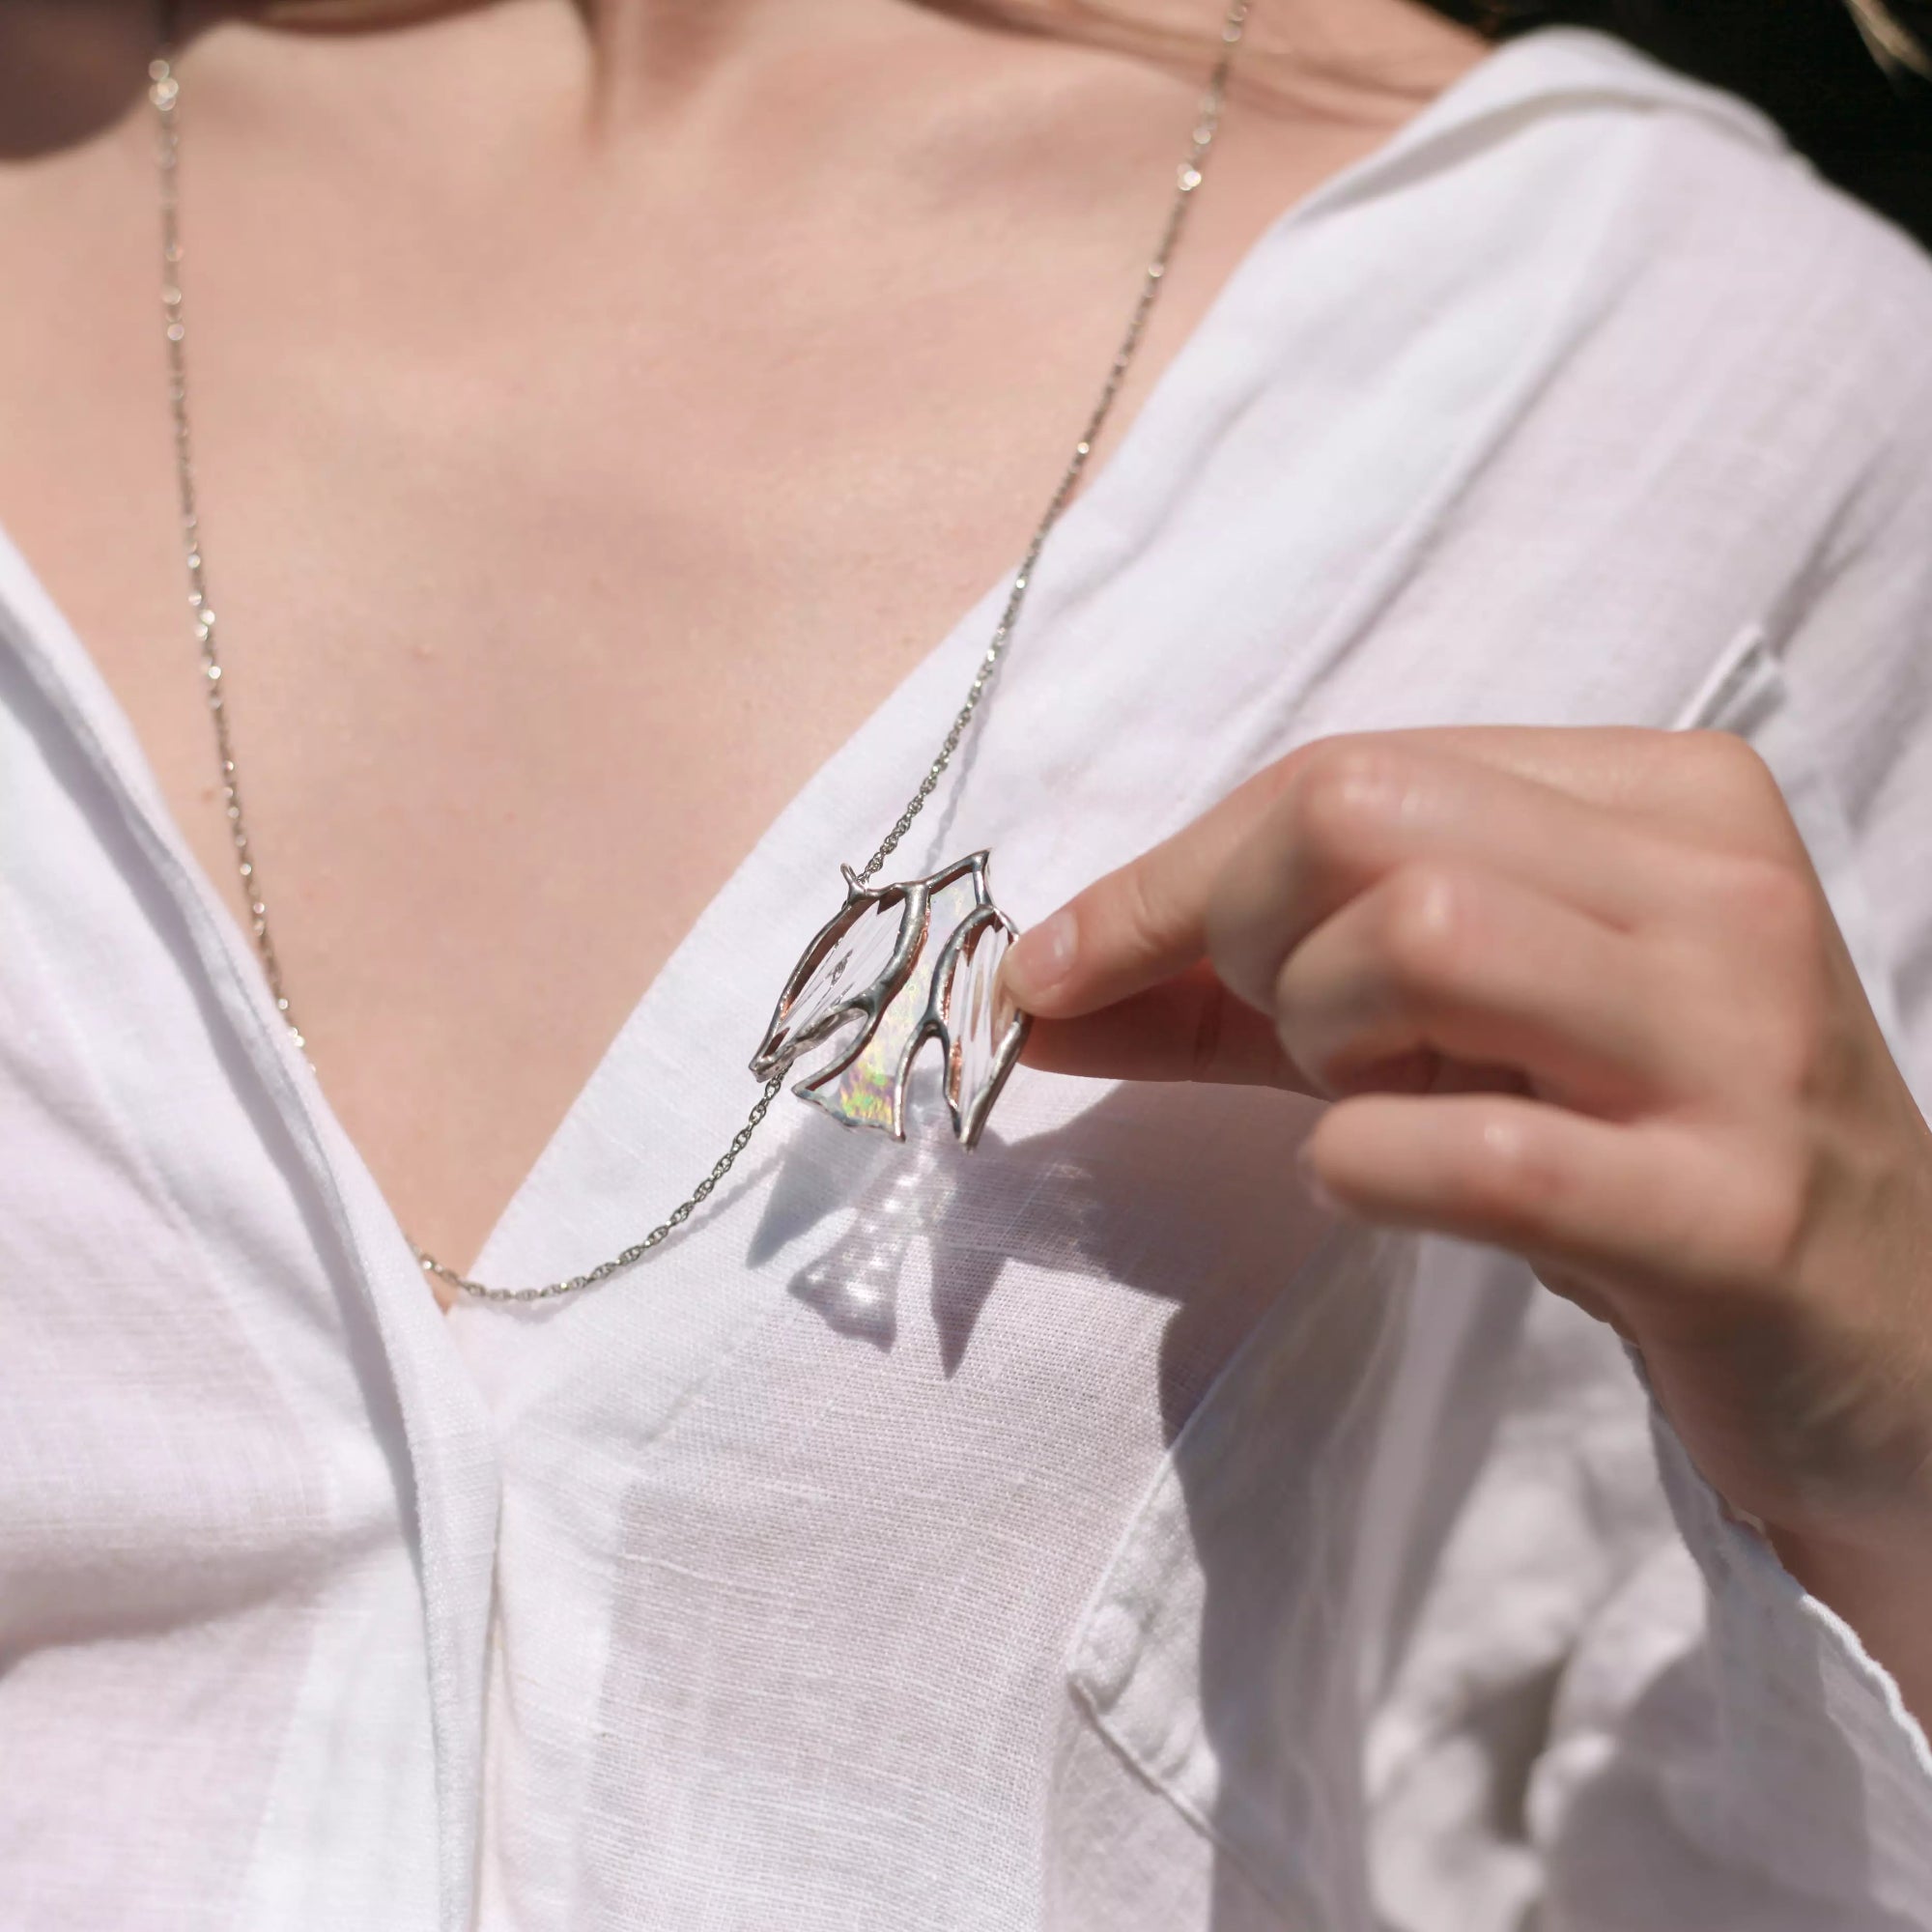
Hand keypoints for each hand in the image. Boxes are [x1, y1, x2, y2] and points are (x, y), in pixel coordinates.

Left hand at [1001, 728, 1931, 1717]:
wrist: (1880, 1340)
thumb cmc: (1632, 1149)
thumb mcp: (1453, 1029)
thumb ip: (1250, 989)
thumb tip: (1036, 988)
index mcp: (1658, 798)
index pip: (1348, 770)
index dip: (1168, 872)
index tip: (1057, 967)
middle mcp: (1712, 887)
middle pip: (1364, 819)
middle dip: (1238, 933)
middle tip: (1272, 1036)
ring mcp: (1735, 1043)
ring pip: (1421, 938)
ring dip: (1318, 1038)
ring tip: (1364, 1101)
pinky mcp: (1729, 1211)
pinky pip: (1481, 1148)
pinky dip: (1368, 1162)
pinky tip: (1378, 1180)